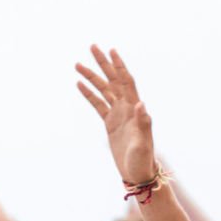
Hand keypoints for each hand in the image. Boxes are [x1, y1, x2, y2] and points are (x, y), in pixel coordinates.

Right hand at [75, 45, 158, 184]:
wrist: (138, 173)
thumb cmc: (143, 160)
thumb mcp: (143, 143)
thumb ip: (143, 123)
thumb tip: (140, 103)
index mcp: (135, 109)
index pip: (126, 82)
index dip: (119, 66)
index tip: (111, 51)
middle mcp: (127, 108)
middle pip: (113, 80)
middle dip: (103, 64)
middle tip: (92, 47)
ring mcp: (118, 115)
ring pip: (103, 90)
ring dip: (92, 77)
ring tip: (77, 64)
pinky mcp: (110, 124)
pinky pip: (98, 105)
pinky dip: (89, 94)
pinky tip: (79, 84)